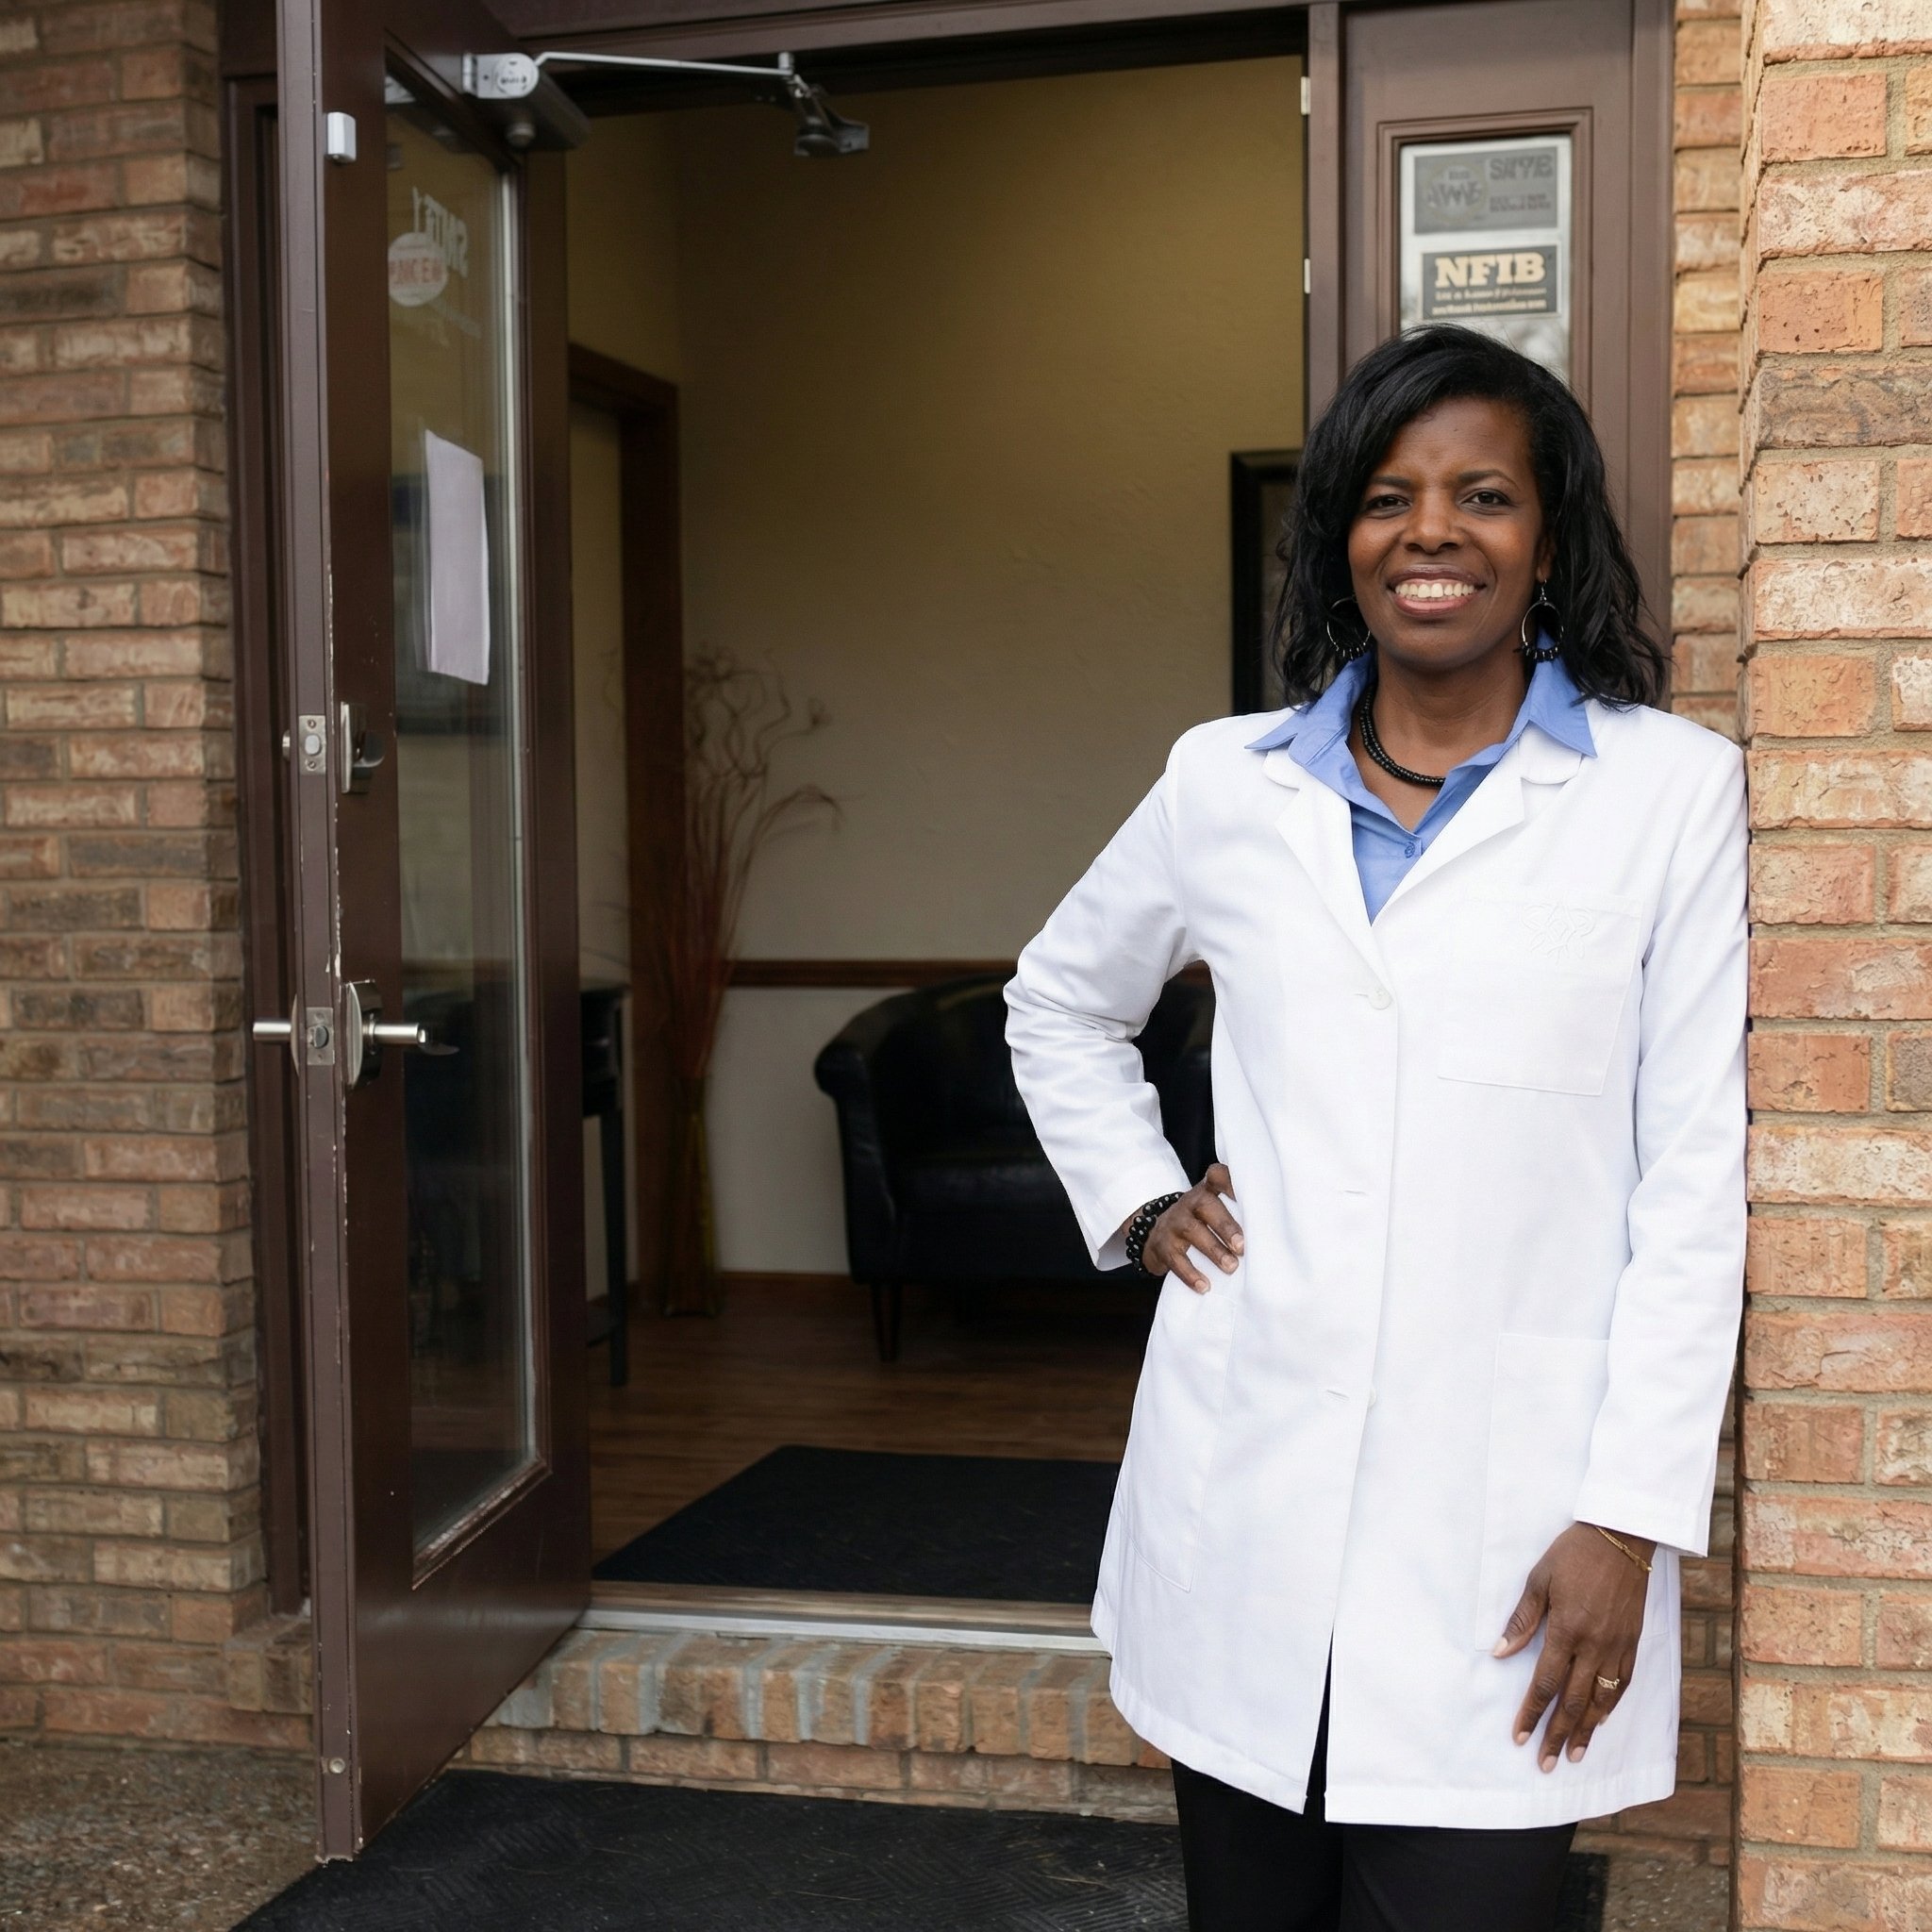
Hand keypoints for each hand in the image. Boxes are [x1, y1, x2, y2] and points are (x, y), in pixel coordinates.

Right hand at [1140, 1164, 1240, 1292]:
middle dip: (1225, 1225)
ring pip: (1191, 1230)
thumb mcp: (1215, 1212)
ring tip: (1231, 1267)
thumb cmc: (1201, 1224)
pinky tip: (1204, 1285)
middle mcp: (1189, 1203)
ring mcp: (1173, 1223)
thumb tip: (1275, 1232)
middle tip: (1242, 1246)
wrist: (1158, 1237)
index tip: (1249, 1195)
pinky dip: (1190, 1273)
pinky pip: (1175, 1258)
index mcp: (1206, 1191)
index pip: (1216, 1176)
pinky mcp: (1162, 1246)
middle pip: (1205, 1205)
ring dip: (1213, 1249)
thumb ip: (1238, 1214)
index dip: (1230, 1181)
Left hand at [1494, 1521, 1653, 1771]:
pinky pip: (1623, 1685)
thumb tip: (1500, 1652)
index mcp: (1567, 1630)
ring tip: (1573, 1755)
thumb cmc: (1573, 1554)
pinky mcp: (1633, 1643)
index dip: (1531, 1713)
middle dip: (1556, 1735)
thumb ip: (1522, 1619)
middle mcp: (1594, 1646)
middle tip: (1545, 1764)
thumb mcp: (1539, 1579)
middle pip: (1573, 1702)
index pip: (1545, 1683)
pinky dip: (1611, 1707)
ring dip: (1586, 1731)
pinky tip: (1601, 1721)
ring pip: (1601, 1700)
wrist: (1621, 1538)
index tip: (1520, 1737)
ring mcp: (1617, 1647)